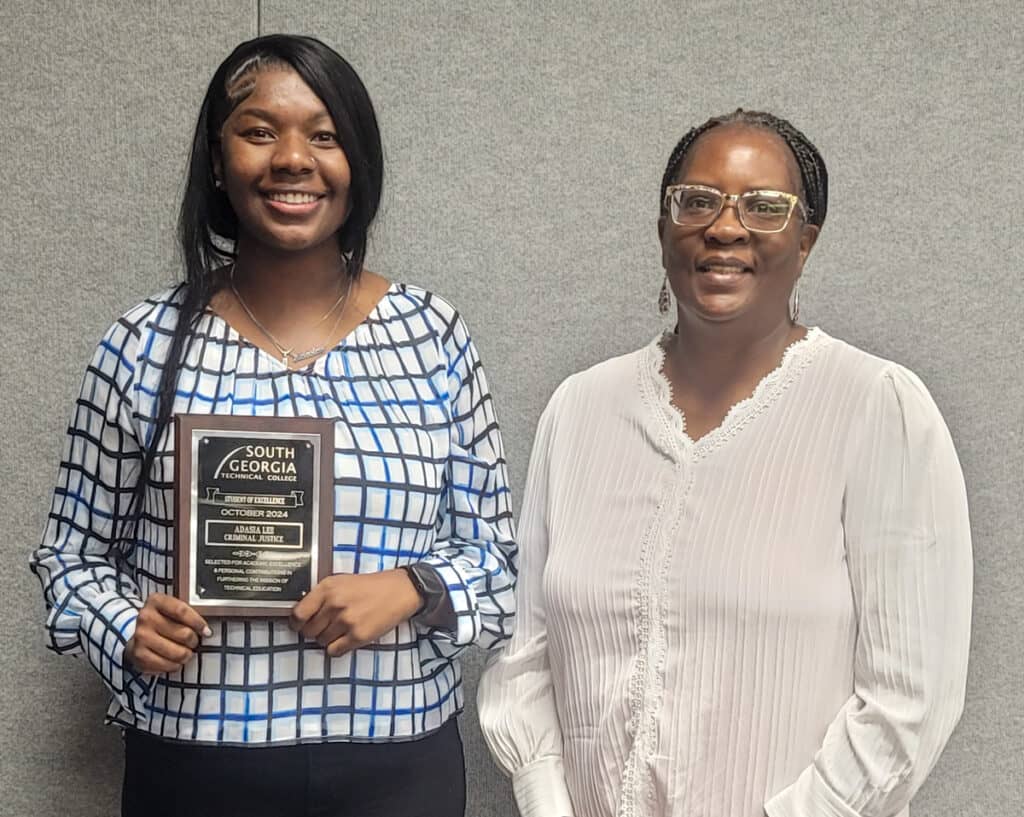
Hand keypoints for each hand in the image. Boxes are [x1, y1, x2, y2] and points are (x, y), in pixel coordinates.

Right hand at [125, 593, 210, 674]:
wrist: (138, 635)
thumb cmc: (161, 621)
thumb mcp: (171, 609)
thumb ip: (188, 614)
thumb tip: (206, 630)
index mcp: (156, 601)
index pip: (182, 611)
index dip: (198, 623)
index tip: (206, 631)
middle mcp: (146, 617)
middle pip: (184, 633)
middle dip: (194, 641)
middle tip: (193, 642)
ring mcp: (141, 636)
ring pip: (178, 652)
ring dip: (186, 655)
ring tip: (185, 652)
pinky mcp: (139, 654)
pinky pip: (167, 664)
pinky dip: (175, 665)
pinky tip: (174, 661)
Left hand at [289, 570, 420, 656]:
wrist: (399, 591)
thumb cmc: (370, 586)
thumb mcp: (341, 582)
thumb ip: (321, 596)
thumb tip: (300, 615)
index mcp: (327, 587)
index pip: (297, 614)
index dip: (296, 623)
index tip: (300, 625)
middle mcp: (334, 604)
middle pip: (308, 631)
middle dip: (315, 631)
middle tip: (327, 626)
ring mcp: (346, 621)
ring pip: (321, 642)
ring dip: (328, 639)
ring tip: (342, 628)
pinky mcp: (358, 635)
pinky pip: (334, 651)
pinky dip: (338, 648)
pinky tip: (347, 637)